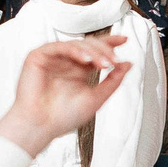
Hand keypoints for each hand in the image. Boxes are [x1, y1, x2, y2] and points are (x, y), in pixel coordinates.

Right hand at [0, 35, 127, 156]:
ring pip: (76, 44)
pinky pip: (59, 46)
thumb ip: (113, 81)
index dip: (110, 43)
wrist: (41, 126)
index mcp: (79, 71)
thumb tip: (128, 64)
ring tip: (103, 64)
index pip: (96, 51)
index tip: (124, 40)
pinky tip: (86, 60)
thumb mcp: (96, 98)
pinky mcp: (39, 57)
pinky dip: (75, 50)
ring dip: (93, 52)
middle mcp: (66, 63)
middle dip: (104, 51)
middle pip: (89, 45)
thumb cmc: (63, 117)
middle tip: (115, 61)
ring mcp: (53, 59)